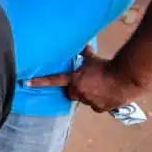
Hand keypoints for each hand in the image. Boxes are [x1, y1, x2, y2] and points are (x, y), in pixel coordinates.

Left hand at [27, 46, 144, 112]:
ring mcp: (89, 102)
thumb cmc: (108, 66)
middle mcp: (78, 92)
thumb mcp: (93, 58)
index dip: (39, 82)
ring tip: (101, 87)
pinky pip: (97, 106)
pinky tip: (108, 94)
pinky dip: (100, 102)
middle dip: (76, 89)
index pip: (53, 80)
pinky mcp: (100, 108)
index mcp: (74, 80)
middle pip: (71, 93)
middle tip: (87, 82)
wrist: (126, 78)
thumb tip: (83, 43)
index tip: (25, 83)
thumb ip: (85, 53)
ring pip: (85, 100)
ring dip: (89, 95)